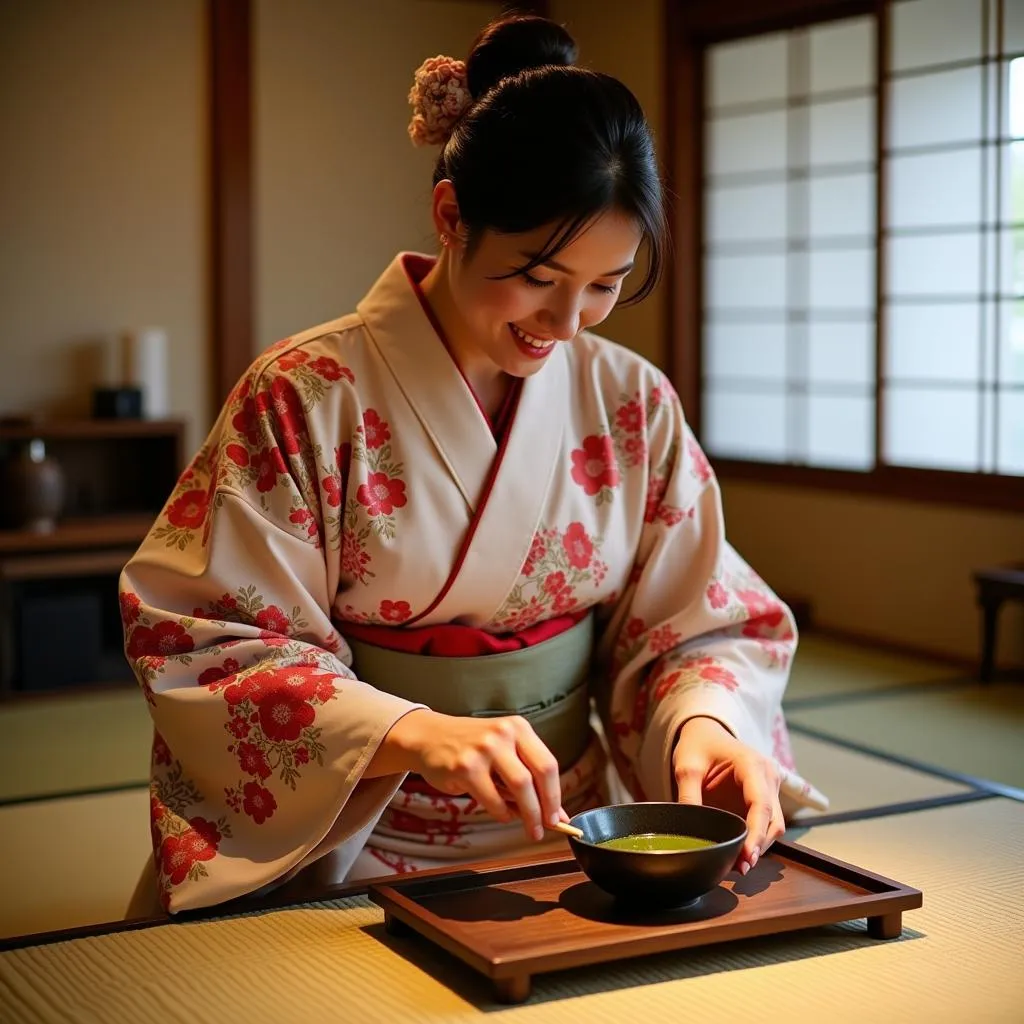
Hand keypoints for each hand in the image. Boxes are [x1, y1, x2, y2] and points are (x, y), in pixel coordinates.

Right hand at [377, 709, 562, 841]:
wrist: (429, 737)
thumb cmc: (471, 747)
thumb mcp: (503, 752)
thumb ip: (528, 777)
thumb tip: (556, 813)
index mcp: (518, 727)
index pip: (548, 763)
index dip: (556, 794)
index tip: (558, 815)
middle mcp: (503, 734)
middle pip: (538, 775)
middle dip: (546, 808)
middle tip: (547, 828)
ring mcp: (484, 749)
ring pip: (519, 788)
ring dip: (528, 815)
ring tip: (529, 827)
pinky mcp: (465, 767)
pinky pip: (493, 800)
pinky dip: (501, 813)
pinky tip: (501, 813)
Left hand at [672, 716, 784, 874]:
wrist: (706, 733)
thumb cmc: (698, 745)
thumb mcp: (686, 766)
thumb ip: (688, 795)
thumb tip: (690, 831)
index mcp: (751, 764)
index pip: (760, 804)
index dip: (756, 834)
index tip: (747, 856)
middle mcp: (768, 775)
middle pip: (773, 820)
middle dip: (759, 845)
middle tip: (740, 868)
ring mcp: (770, 787)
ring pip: (774, 825)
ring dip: (760, 846)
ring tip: (738, 865)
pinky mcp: (765, 797)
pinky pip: (766, 823)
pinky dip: (756, 839)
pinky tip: (740, 853)